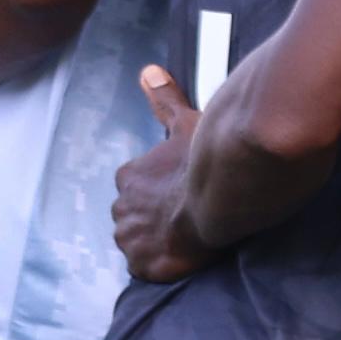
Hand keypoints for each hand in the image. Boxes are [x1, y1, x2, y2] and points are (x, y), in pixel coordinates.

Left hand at [112, 65, 208, 281]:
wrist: (218, 196)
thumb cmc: (204, 160)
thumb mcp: (186, 123)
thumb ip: (165, 100)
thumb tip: (149, 71)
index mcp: (130, 176)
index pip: (136, 189)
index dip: (158, 194)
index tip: (179, 195)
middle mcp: (122, 206)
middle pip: (134, 217)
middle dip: (154, 220)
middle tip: (185, 219)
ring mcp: (130, 236)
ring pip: (137, 242)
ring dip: (155, 243)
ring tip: (184, 241)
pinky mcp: (143, 262)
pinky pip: (145, 268)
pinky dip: (160, 266)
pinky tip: (180, 258)